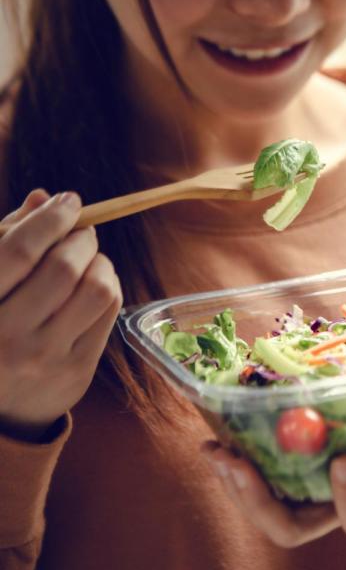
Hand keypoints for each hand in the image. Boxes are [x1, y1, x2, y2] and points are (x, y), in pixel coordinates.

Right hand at [0, 190, 122, 440]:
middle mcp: (6, 335)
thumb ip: (6, 240)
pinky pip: (109, 313)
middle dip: (80, 238)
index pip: (18, 251)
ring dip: (100, 263)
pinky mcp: (77, 371)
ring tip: (89, 259)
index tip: (68, 201)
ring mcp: (44, 357)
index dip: (49, 219)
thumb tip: (43, 198)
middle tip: (82, 231)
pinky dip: (110, 286)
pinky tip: (95, 284)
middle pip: (62, 268)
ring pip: (96, 290)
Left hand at [202, 382, 345, 545]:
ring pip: (269, 507)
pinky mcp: (299, 467)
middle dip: (260, 502)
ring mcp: (316, 490)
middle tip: (236, 463)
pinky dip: (239, 451)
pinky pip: (262, 469)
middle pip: (293, 527)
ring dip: (237, 482)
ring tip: (216, 449)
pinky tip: (222, 423)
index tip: (343, 460)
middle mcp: (343, 504)